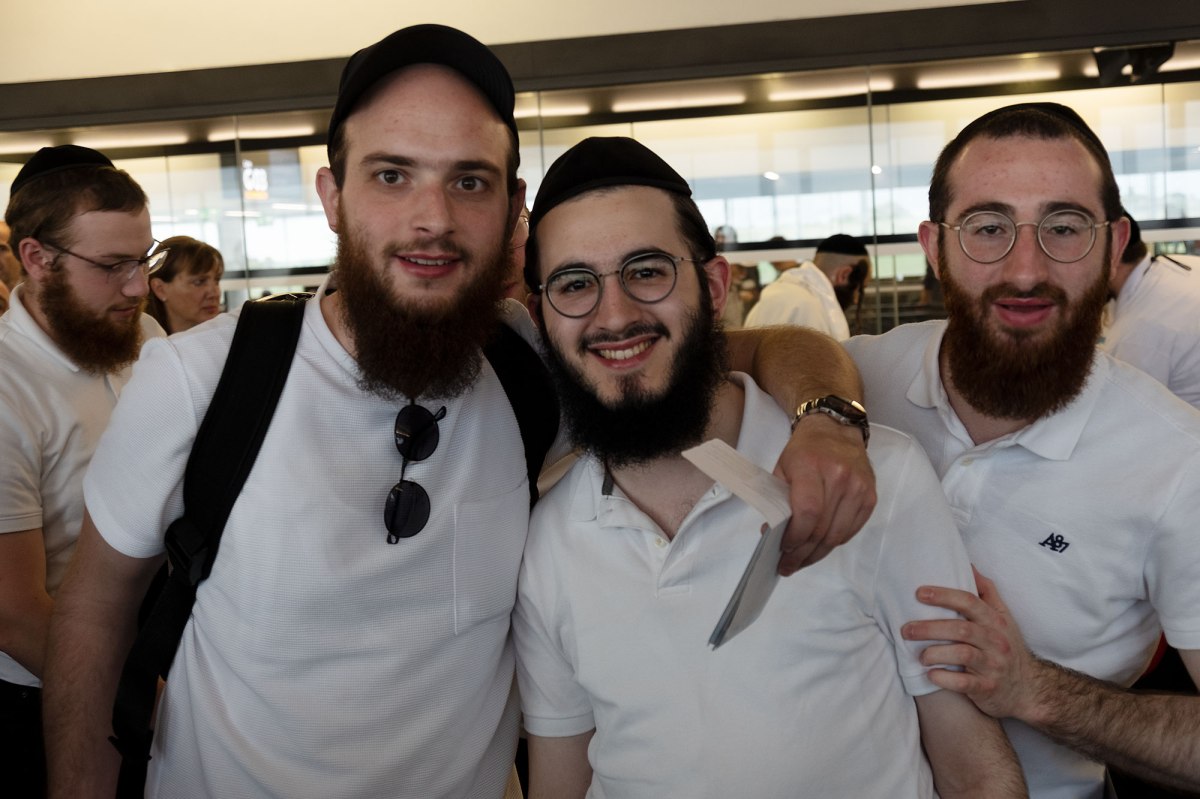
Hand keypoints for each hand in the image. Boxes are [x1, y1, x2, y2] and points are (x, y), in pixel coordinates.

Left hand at [773, 414, 875, 574]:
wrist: (837, 431)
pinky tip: (819, 548)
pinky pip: (850, 531)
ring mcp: (859, 488)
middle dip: (802, 553)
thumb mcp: (782, 467)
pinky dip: (833, 543)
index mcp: (812, 466)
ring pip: (837, 535)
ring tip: (801, 562)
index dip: (795, 537)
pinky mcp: (870, 498)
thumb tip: (771, 534)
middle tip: (787, 566)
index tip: (782, 550)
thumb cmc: (804, 451)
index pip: (808, 511)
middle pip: (822, 528)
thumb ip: (776, 499)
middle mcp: (840, 477)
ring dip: (817, 554)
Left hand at [902, 567, 1045, 720]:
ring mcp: (993, 665)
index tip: (919, 593)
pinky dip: (944, 678)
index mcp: (995, 621)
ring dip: (935, 653)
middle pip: (961, 629)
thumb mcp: (1003, 618)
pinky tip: (931, 675)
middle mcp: (995, 641)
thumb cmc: (1007, 647)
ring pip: (962, 654)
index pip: (969, 602)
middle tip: (906, 630)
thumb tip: (968, 564)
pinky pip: (964, 683)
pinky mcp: (987, 688)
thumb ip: (986, 592)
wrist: (1029, 689)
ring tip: (920, 655)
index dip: (944, 596)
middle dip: (930, 628)